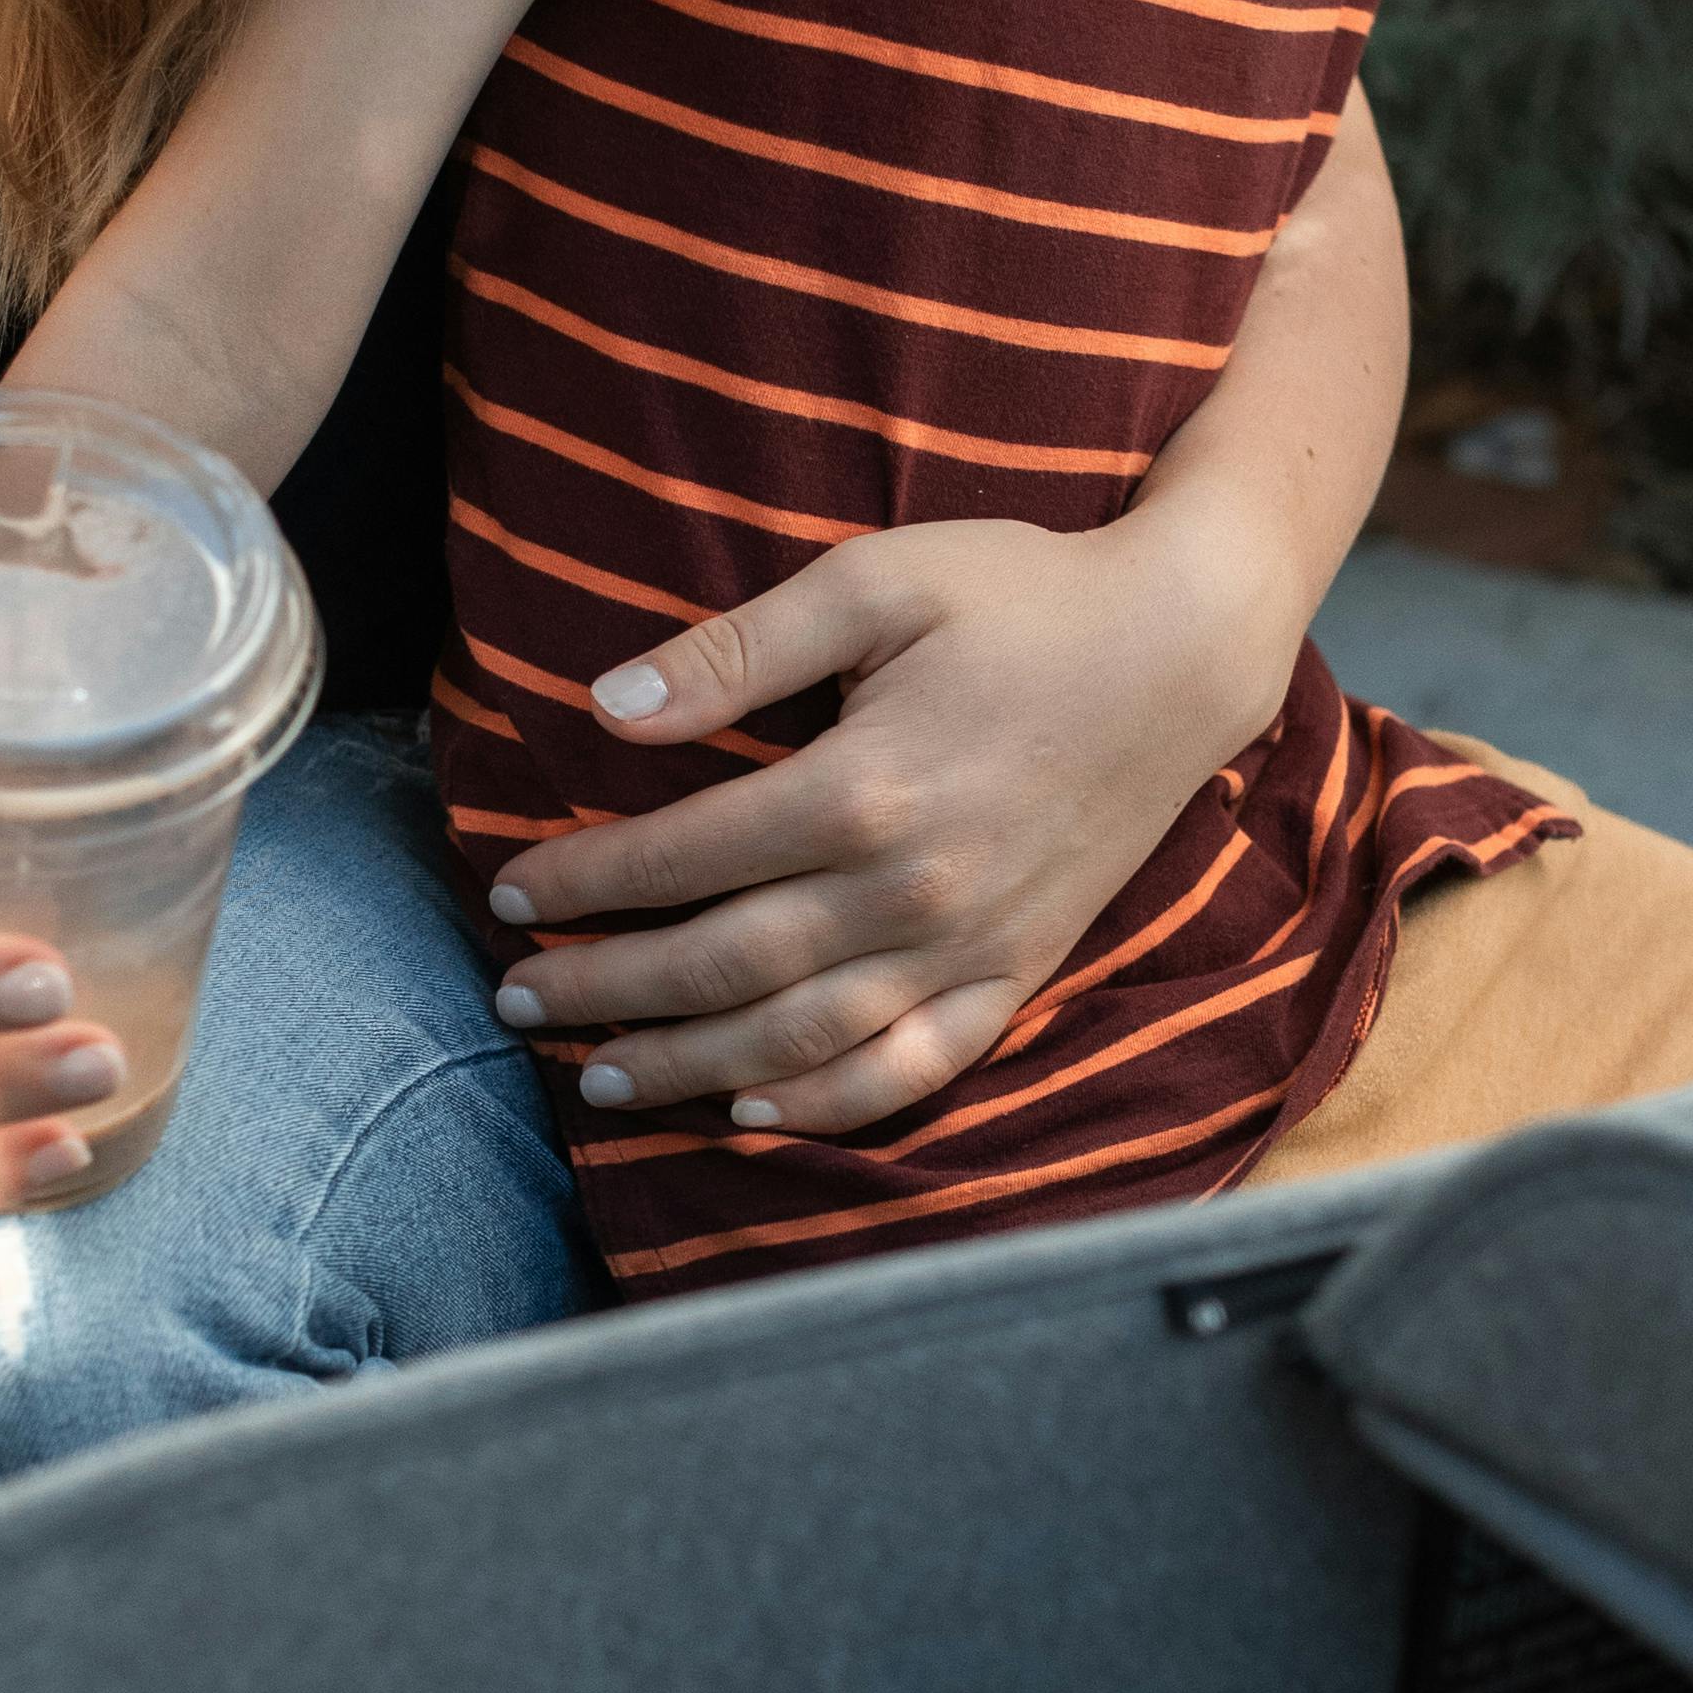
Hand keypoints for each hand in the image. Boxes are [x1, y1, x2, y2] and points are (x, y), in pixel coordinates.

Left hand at [482, 511, 1295, 1139]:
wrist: (1183, 648)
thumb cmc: (1023, 597)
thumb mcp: (876, 581)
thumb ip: (739, 648)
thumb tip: (607, 706)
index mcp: (862, 789)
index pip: (683, 857)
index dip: (583, 880)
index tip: (508, 889)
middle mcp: (910, 890)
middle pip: (722, 965)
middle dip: (605, 989)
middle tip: (517, 998)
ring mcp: (968, 946)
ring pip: (799, 1039)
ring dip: (687, 1068)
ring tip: (598, 1074)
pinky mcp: (1016, 972)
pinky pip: (913, 1067)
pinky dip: (828, 1103)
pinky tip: (752, 1111)